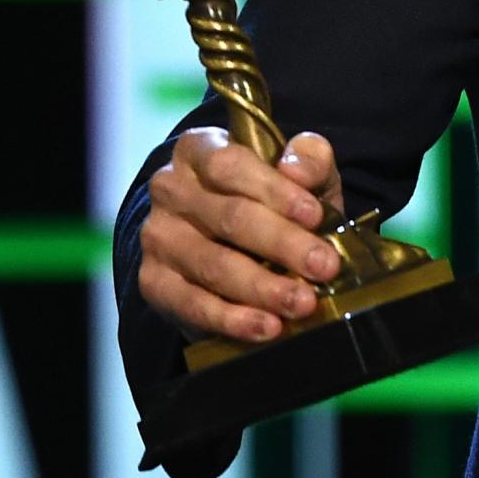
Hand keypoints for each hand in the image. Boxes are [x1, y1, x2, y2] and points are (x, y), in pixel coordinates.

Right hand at [138, 128, 347, 344]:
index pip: (231, 164)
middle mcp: (170, 189)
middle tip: (325, 267)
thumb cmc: (273, 198)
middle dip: (283, 244)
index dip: (275, 191)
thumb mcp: (300, 172)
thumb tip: (296, 169)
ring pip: (212, 264)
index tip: (315, 215)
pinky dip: (232, 319)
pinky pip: (190, 303)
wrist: (231, 240)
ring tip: (303, 303)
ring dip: (262, 287)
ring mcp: (158, 237)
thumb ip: (309, 160)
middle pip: (228, 217)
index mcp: (200, 150)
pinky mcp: (153, 281)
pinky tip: (266, 327)